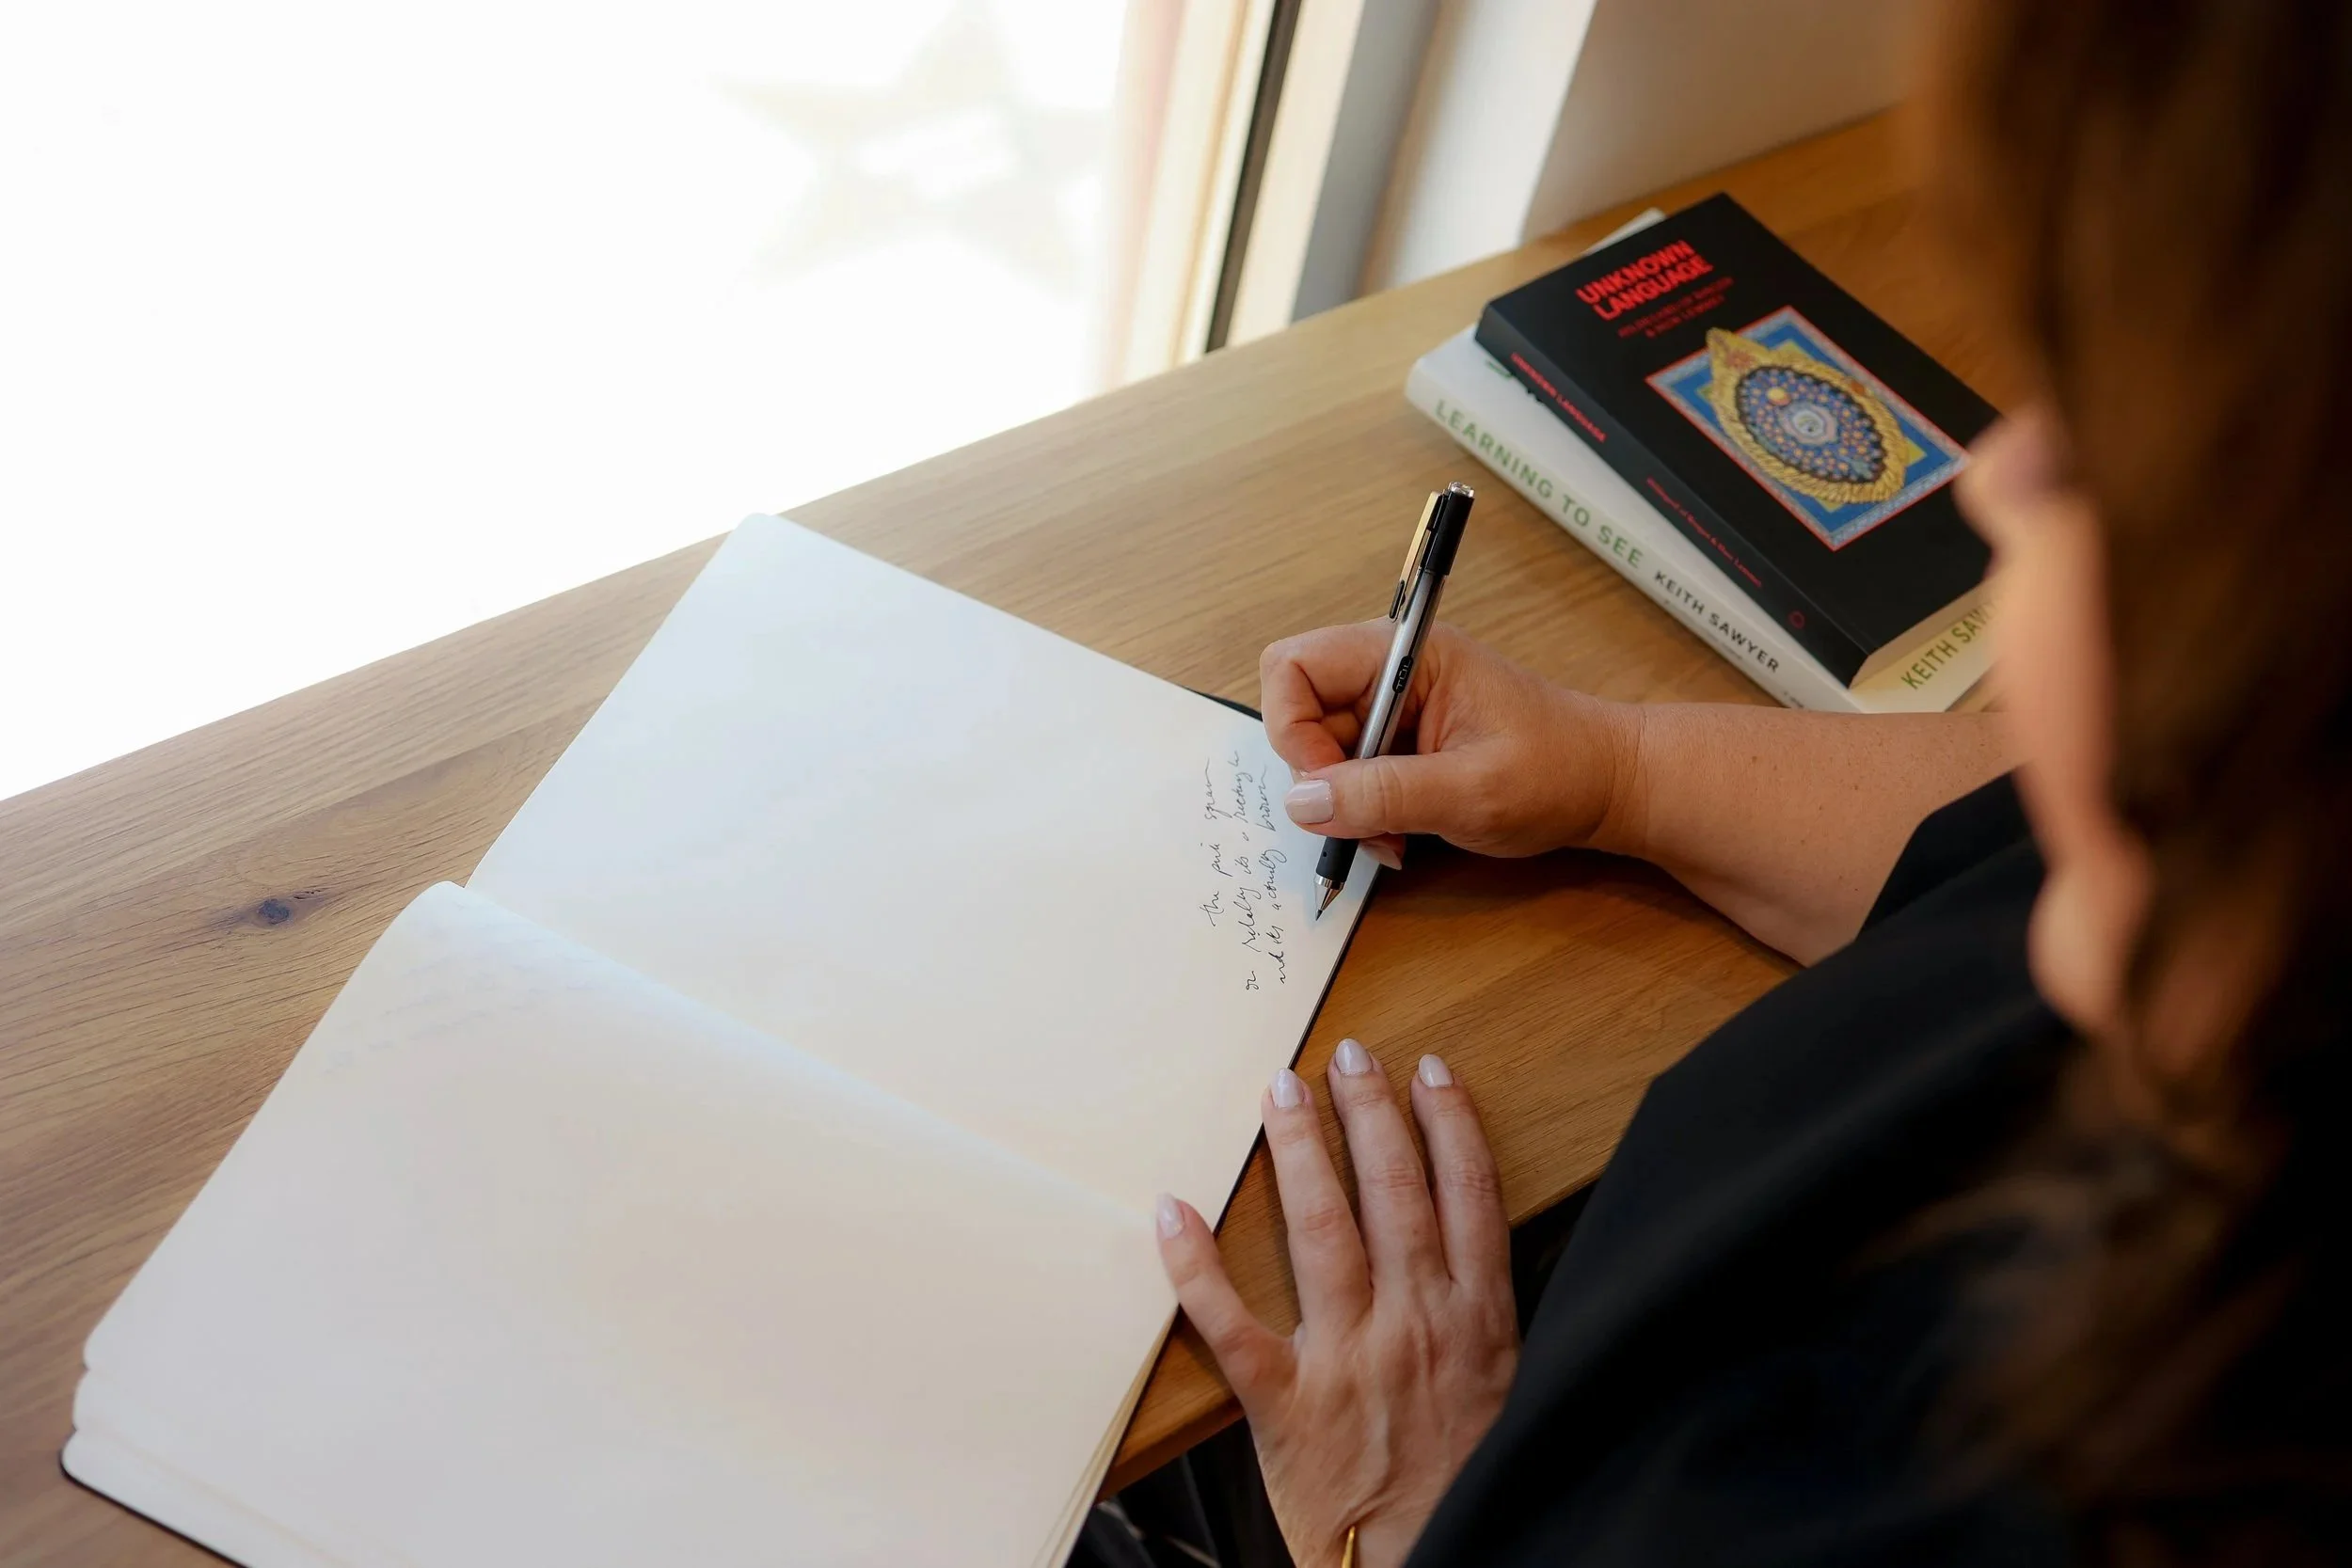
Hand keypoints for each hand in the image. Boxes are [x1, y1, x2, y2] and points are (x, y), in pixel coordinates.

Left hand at [1154, 1042, 1518, 1567]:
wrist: (1440, 1560)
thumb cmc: (1472, 1481)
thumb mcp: (1512, 1388)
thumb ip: (1489, 1316)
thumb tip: (1471, 1241)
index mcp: (1478, 1319)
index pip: (1467, 1195)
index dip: (1449, 1124)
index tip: (1429, 1072)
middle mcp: (1416, 1323)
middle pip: (1393, 1191)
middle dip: (1370, 1112)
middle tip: (1346, 1054)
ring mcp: (1348, 1358)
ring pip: (1321, 1230)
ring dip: (1302, 1151)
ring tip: (1283, 1091)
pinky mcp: (1286, 1403)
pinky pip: (1230, 1322)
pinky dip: (1194, 1264)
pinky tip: (1172, 1208)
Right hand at [1261, 621, 1636, 863]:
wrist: (1610, 784)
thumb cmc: (1559, 771)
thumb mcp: (1471, 791)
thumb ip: (1384, 794)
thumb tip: (1303, 803)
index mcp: (1406, 653)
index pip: (1294, 667)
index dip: (1293, 730)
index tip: (1329, 787)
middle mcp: (1390, 672)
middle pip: (1299, 713)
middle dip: (1318, 778)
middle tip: (1363, 822)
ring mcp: (1393, 706)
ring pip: (1319, 753)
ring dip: (1342, 805)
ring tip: (1392, 837)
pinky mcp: (1400, 741)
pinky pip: (1348, 774)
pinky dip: (1362, 812)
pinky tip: (1400, 834)